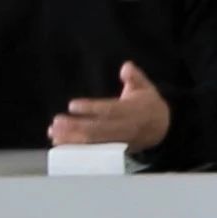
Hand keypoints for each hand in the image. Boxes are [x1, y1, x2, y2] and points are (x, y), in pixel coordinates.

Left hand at [49, 63, 173, 154]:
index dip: (90, 108)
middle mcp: (124, 127)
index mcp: (131, 110)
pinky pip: (93, 151)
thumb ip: (135, 77)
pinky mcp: (114, 150)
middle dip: (75, 127)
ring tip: (53, 133)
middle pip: (97, 129)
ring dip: (72, 139)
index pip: (109, 110)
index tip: (72, 105)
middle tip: (56, 122)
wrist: (163, 128)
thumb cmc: (149, 104)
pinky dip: (76, 148)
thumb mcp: (146, 87)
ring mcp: (118, 141)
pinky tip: (60, 144)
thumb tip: (126, 66)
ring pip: (93, 142)